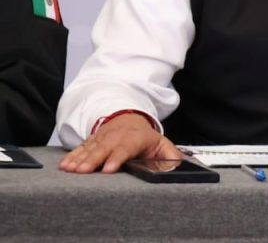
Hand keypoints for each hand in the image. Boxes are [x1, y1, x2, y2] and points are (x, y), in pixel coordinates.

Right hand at [58, 113, 180, 173]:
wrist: (129, 118)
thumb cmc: (145, 137)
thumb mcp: (161, 144)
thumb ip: (171, 155)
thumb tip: (181, 165)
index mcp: (135, 138)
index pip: (126, 148)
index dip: (117, 158)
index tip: (108, 169)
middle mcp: (117, 136)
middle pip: (104, 148)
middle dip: (93, 160)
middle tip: (83, 171)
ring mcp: (103, 137)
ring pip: (90, 148)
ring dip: (79, 159)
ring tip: (70, 169)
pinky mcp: (92, 140)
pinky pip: (81, 148)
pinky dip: (72, 156)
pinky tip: (64, 165)